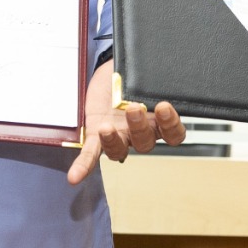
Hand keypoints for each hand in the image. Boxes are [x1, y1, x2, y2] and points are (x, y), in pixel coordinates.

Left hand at [69, 60, 182, 183]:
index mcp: (157, 119)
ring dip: (113, 141)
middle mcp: (140, 132)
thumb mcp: (147, 74)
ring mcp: (118, 135)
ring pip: (119, 149)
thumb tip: (162, 72)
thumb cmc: (134, 75)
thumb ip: (156, 80)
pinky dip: (83, 165)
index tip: (164, 107)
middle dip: (139, 126)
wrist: (112, 71)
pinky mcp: (95, 134)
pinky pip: (91, 154)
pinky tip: (75, 177)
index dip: (171, 124)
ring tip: (106, 128)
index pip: (173, 133)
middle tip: (133, 108)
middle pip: (145, 142)